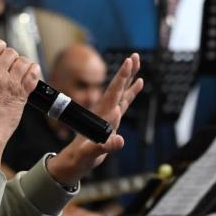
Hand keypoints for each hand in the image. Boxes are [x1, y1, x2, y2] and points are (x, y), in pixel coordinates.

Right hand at [0, 39, 39, 165]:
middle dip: (10, 56)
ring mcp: (11, 83)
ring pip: (23, 61)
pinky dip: (33, 71)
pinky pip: (33, 74)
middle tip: (8, 65)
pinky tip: (28, 75)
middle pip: (11, 52)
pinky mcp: (22, 93)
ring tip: (18, 71)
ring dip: (21, 63)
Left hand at [46, 53, 142, 186]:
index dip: (122, 77)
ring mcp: (110, 113)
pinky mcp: (113, 119)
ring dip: (130, 77)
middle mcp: (106, 110)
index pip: (114, 92)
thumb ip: (104, 146)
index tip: (128, 62)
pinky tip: (139, 83)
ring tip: (137, 62)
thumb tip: (120, 140)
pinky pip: (125, 101)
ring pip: (122, 91)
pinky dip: (132, 91)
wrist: (76, 159)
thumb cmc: (81, 156)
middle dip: (127, 71)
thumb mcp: (91, 153)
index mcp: (102, 115)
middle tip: (135, 55)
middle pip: (118, 87)